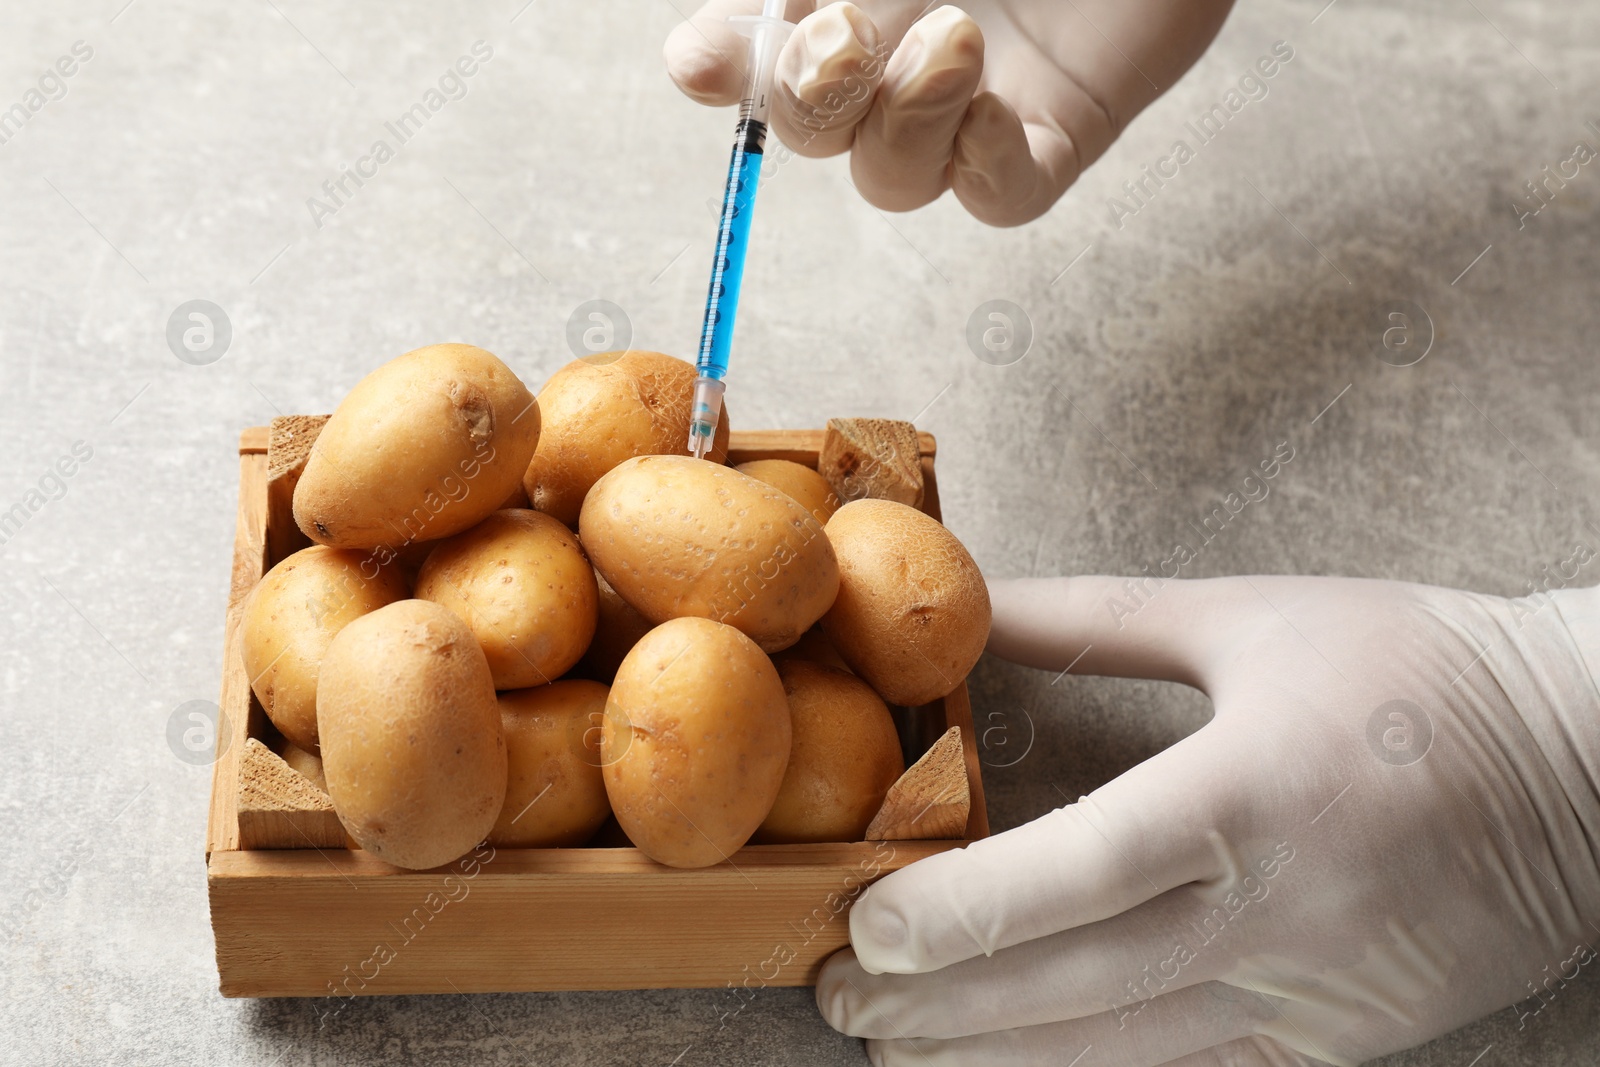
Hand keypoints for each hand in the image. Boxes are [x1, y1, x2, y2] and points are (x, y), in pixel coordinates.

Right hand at [663, 1, 1233, 225]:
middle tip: (842, 35)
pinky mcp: (1059, 135)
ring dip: (902, 121)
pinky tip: (990, 108)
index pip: (758, 51)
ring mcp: (976, 104)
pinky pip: (1003, 197)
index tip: (701, 60)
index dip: (723, 66)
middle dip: (805, 97)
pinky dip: (982, 168)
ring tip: (956, 37)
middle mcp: (900, 57)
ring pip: (893, 177)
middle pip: (811, 129)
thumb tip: (784, 8)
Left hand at [817, 574, 1599, 1063]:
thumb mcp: (1250, 618)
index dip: (959, 914)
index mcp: (1254, 791)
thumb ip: (1092, 622)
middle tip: (838, 999)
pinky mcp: (1341, 1038)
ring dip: (994, 1060)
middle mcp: (1282, 910)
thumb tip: (963, 611)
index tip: (861, 928)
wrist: (1590, 762)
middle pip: (1076, 986)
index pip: (1078, 873)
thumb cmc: (1413, 670)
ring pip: (1123, 1054)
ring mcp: (1315, 992)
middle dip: (940, 1006)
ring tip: (895, 1050)